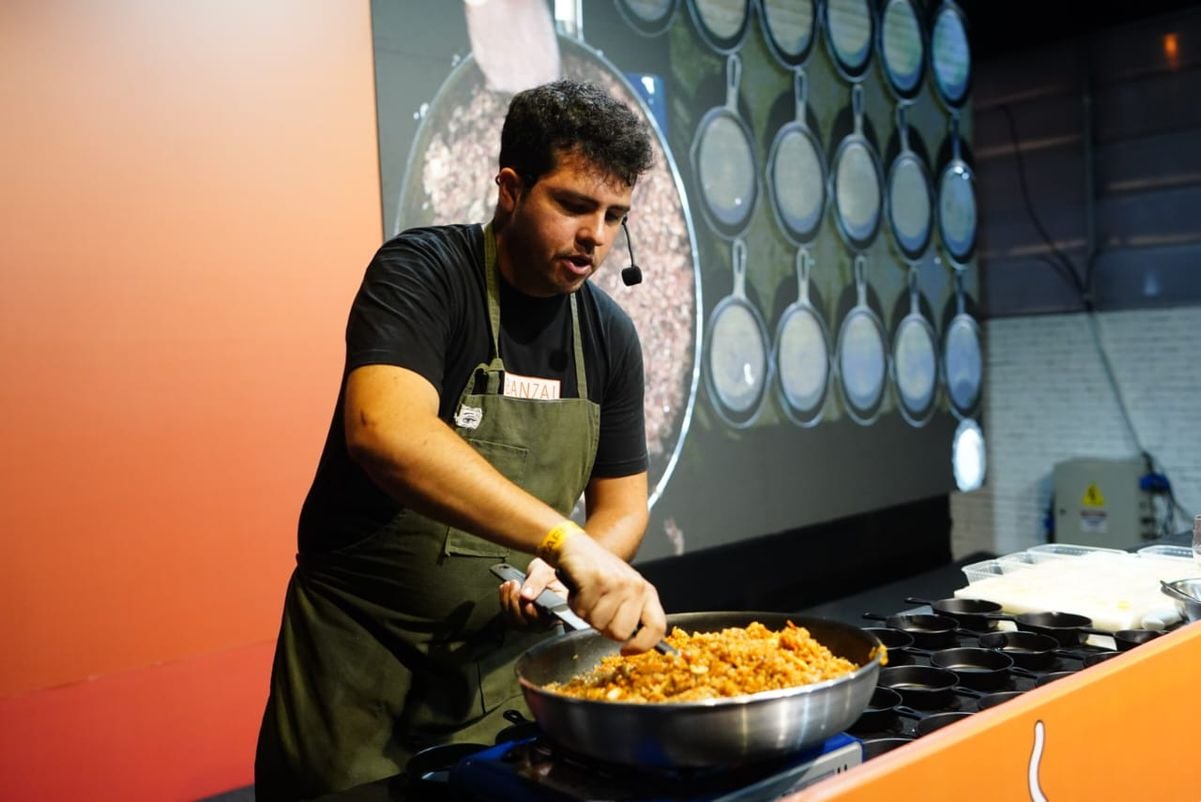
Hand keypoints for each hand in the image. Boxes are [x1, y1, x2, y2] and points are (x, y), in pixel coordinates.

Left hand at [497, 558, 566, 629]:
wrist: (542, 573)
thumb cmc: (549, 572)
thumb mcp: (545, 572)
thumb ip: (536, 583)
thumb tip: (526, 595)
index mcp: (558, 609)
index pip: (545, 619)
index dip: (532, 612)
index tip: (525, 599)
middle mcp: (547, 619)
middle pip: (527, 622)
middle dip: (516, 602)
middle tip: (515, 584)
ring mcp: (534, 621)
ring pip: (515, 621)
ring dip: (507, 602)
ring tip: (509, 584)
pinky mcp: (522, 618)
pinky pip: (508, 617)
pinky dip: (503, 602)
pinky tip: (505, 589)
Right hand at [554, 530, 666, 654]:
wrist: (576, 547)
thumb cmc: (599, 574)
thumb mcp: (624, 592)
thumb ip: (631, 615)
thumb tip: (633, 644)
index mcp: (647, 592)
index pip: (658, 628)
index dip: (642, 646)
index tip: (626, 651)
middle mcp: (636, 587)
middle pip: (621, 633)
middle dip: (603, 626)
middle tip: (597, 609)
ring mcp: (617, 582)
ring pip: (599, 623)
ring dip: (587, 614)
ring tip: (588, 595)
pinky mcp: (597, 579)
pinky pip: (584, 610)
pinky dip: (576, 604)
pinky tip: (579, 590)